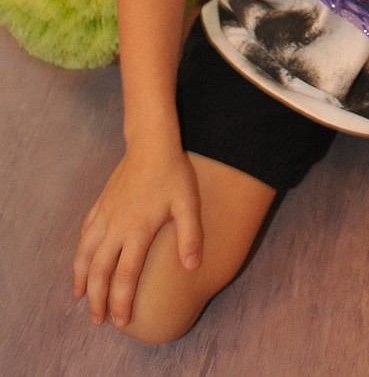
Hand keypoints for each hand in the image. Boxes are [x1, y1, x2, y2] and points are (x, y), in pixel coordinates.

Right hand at [72, 145, 202, 329]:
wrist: (152, 143)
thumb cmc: (173, 173)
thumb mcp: (188, 204)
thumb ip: (190, 236)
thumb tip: (192, 267)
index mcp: (137, 229)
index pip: (125, 275)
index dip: (121, 300)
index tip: (121, 321)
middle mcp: (116, 226)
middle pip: (99, 270)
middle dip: (96, 299)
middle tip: (98, 321)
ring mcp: (105, 214)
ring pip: (85, 253)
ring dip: (80, 278)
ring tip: (80, 298)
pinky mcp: (101, 203)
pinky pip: (85, 233)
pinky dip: (80, 252)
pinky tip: (81, 262)